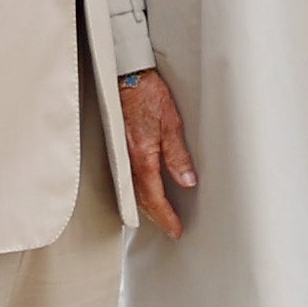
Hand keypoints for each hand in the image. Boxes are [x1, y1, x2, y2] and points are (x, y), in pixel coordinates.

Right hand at [117, 72, 196, 237]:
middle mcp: (128, 159)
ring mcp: (122, 154)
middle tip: (171, 229)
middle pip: (140, 198)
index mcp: (142, 156)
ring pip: (132, 190)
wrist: (127, 76)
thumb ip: (178, 155)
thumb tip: (187, 182)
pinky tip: (144, 193)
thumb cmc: (149, 95)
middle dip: (156, 217)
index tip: (176, 229)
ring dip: (146, 206)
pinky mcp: (121, 147)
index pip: (154, 196)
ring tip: (160, 217)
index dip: (165, 216)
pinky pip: (128, 177)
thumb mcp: (172, 124)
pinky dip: (137, 191)